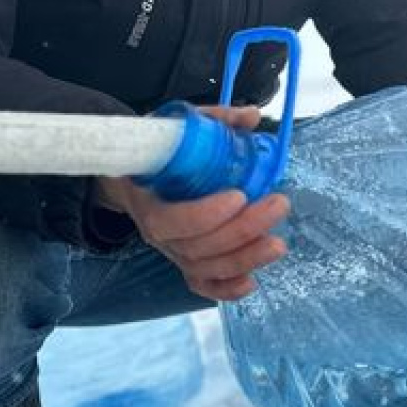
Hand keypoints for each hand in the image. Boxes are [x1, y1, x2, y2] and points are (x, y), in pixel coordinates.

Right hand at [96, 104, 288, 301]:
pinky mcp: (184, 262)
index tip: (239, 195)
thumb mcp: (175, 128)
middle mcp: (157, 234)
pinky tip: (252, 282)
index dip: (205, 214)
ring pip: (205, 268)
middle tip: (277, 205)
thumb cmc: (156, 152)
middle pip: (197, 246)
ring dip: (243, 258)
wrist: (129, 178)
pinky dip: (226, 289)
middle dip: (242, 230)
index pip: (172, 220)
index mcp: (147, 200)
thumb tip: (251, 117)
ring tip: (277, 244)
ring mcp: (172, 252)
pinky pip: (202, 285)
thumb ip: (214, 121)